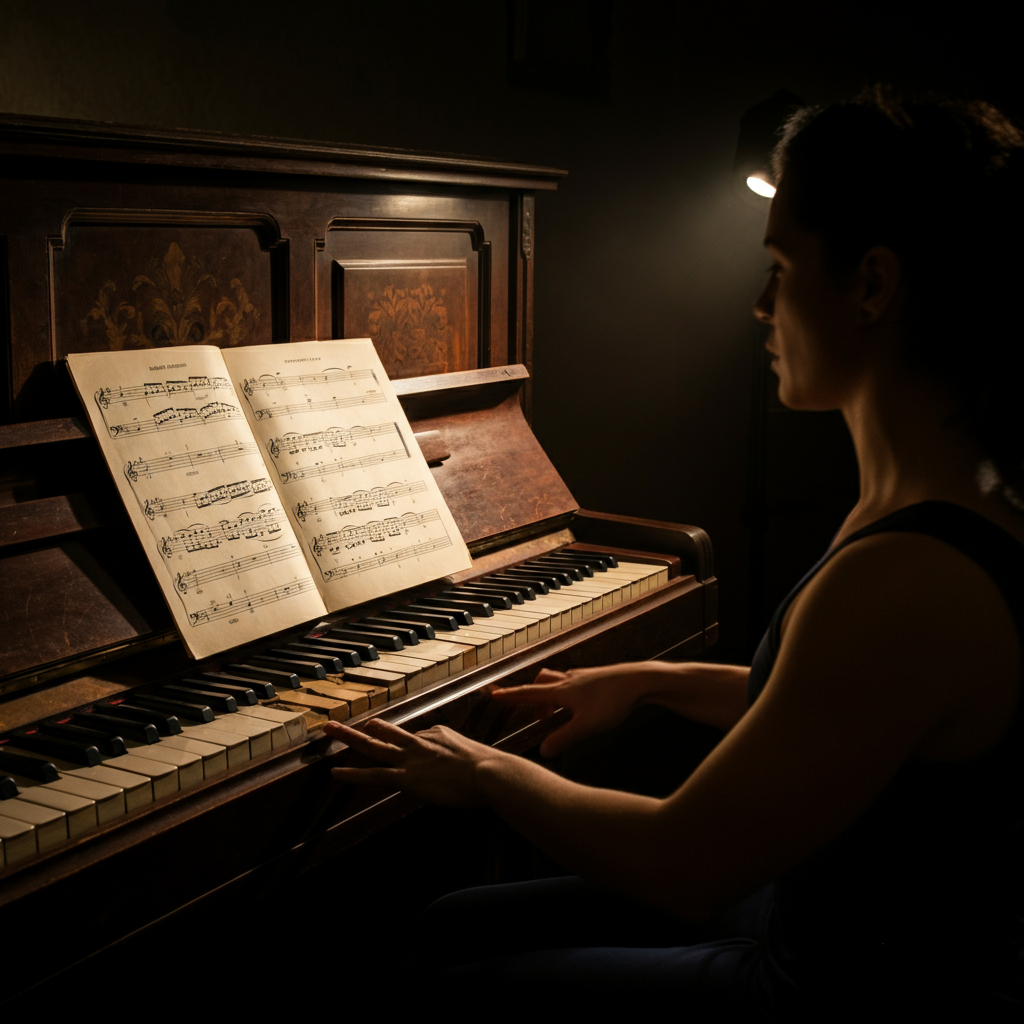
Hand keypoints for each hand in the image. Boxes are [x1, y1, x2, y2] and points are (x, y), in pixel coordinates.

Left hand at [326, 718, 497, 807]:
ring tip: (328, 729)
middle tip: (338, 720)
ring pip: (372, 746)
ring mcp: (411, 758)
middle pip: (386, 732)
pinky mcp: (406, 777)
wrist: (490, 773)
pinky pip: (373, 774)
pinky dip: (353, 774)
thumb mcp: (480, 759)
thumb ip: (467, 760)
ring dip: (349, 738)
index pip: (416, 739)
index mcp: (438, 734)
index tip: (412, 758)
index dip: (410, 749)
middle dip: (362, 727)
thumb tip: (465, 765)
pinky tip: (335, 773)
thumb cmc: (493, 772)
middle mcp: (420, 741)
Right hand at [489, 663, 652, 757]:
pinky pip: (573, 682)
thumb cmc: (613, 702)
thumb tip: (543, 752)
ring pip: (558, 680)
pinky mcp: (596, 678)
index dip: (511, 696)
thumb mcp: (586, 726)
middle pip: (541, 682)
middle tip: (537, 715)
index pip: (529, 693)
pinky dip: (567, 693)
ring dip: (551, 694)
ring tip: (557, 713)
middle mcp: (569, 680)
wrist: (639, 681)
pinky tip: (579, 705)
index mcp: (562, 691)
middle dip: (532, 695)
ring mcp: (583, 677)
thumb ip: (563, 738)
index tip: (494, 696)